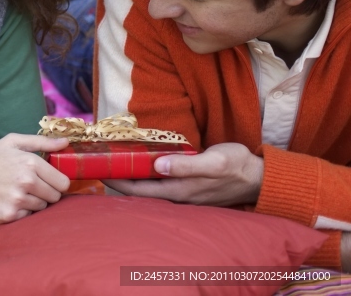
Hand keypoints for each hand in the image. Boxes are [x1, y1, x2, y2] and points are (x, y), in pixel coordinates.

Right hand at [0, 134, 70, 223]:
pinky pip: (27, 217)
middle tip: (28, 187)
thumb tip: (67, 143)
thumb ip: (41, 142)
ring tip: (15, 193)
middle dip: (45, 193)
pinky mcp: (9, 215)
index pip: (63, 182)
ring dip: (33, 203)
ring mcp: (17, 199)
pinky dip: (20, 212)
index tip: (47, 181)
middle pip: (55, 197)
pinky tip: (7, 202)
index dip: (56, 182)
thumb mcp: (11, 143)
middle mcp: (26, 181)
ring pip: (42, 208)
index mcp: (30, 162)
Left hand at [103, 142, 263, 205]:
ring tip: (110, 164)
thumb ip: (187, 165)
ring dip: (129, 177)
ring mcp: (183, 193)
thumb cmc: (237, 166)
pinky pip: (158, 184)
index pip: (139, 188)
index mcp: (180, 190)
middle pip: (139, 191)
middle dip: (117, 179)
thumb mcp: (214, 161)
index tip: (98, 169)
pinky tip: (137, 166)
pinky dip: (143, 175)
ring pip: (148, 188)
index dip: (117, 180)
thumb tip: (158, 165)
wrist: (259, 177)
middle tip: (97, 165)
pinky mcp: (187, 187)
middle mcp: (178, 195)